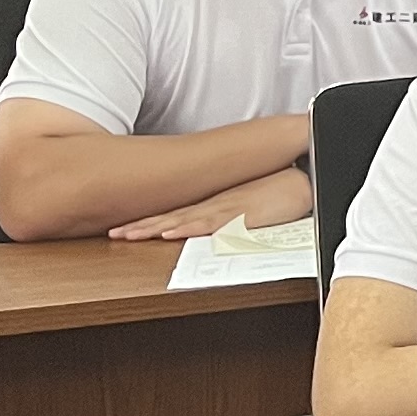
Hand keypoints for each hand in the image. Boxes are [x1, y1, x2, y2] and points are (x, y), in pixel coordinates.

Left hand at [112, 161, 312, 240]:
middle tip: (114, 233)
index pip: (172, 214)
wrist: (302, 181)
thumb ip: (225, 219)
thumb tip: (208, 231)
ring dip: (155, 227)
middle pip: (169, 217)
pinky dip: (188, 228)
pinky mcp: (240, 215)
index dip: (146, 221)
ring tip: (130, 234)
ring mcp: (224, 210)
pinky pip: (210, 224)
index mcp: (211, 205)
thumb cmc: (276, 195)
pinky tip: (171, 232)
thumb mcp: (245, 208)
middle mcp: (212, 206)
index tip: (123, 228)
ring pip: (182, 220)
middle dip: (140, 226)